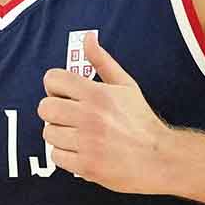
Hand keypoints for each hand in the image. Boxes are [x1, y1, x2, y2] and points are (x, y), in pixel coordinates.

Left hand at [39, 34, 173, 194]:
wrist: (159, 157)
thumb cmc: (141, 120)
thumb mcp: (126, 86)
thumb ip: (102, 61)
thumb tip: (88, 38)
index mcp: (98, 94)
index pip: (53, 79)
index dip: (55, 86)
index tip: (64, 94)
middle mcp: (90, 117)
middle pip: (45, 107)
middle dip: (54, 111)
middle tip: (69, 116)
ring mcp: (87, 143)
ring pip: (48, 133)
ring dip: (60, 134)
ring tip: (77, 135)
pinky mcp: (85, 166)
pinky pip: (56, 156)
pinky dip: (65, 154)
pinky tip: (81, 150)